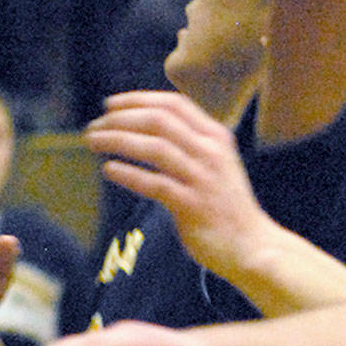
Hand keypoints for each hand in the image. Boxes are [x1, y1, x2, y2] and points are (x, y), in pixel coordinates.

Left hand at [84, 91, 271, 277]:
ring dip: (117, 141)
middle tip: (93, 125)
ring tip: (93, 142)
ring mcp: (203, 178)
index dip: (137, 100)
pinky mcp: (193, 206)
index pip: (173, 104)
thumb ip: (188, 143)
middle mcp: (211, 152)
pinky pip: (155, 184)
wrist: (253, 245)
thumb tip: (143, 128)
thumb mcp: (214, 163)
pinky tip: (109, 170)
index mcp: (216, 136)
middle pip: (158, 121)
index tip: (110, 104)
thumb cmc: (225, 205)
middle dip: (120, 119)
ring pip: (154, 148)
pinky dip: (129, 174)